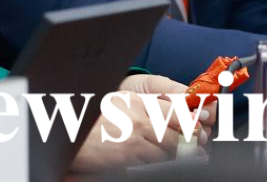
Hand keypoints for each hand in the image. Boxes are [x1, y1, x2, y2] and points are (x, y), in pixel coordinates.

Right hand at [71, 74, 206, 171]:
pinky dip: (164, 165)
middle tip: (197, 149)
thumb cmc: (89, 123)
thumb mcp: (115, 106)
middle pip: (180, 131)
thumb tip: (169, 116)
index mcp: (136, 101)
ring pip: (173, 150)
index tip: (197, 129)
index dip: (191, 123)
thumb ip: (140, 109)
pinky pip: (159, 163)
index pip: (176, 111)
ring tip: (185, 160)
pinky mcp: (132, 155)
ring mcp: (137, 136)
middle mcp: (140, 116)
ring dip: (180, 157)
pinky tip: (161, 164)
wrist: (69, 140)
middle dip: (191, 142)